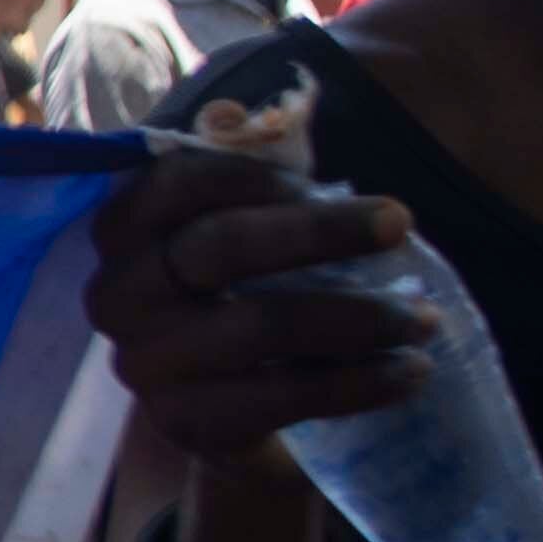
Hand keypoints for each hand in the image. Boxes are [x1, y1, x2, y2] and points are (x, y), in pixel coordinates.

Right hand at [83, 145, 427, 480]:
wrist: (226, 410)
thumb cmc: (242, 295)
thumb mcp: (241, 230)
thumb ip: (254, 180)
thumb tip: (272, 118)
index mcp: (123, 232)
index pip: (176, 183)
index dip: (256, 176)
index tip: (329, 182)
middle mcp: (118, 296)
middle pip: (220, 247)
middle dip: (320, 231)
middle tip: (400, 223)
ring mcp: (146, 365)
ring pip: (260, 325)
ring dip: (358, 316)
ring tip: (424, 318)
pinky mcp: (186, 423)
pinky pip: (283, 396)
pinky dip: (359, 382)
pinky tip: (410, 372)